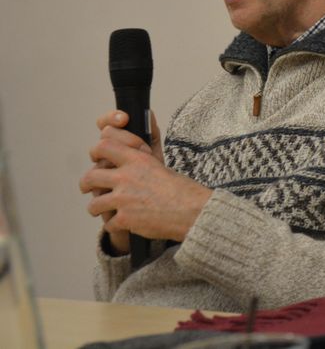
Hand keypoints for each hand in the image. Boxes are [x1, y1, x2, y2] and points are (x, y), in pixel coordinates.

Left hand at [80, 110, 210, 248]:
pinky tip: (123, 224)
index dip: (97, 151)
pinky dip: (115, 225)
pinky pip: (108, 223)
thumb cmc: (182, 189)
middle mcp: (126, 177)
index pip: (104, 145)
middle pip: (90, 176)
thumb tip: (131, 152)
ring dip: (97, 208)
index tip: (96, 157)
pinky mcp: (124, 219)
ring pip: (94, 204)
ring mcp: (123, 199)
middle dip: (86, 184)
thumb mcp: (161, 165)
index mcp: (137, 160)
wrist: (192, 211)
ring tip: (102, 210)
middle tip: (87, 188)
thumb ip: (141, 159)